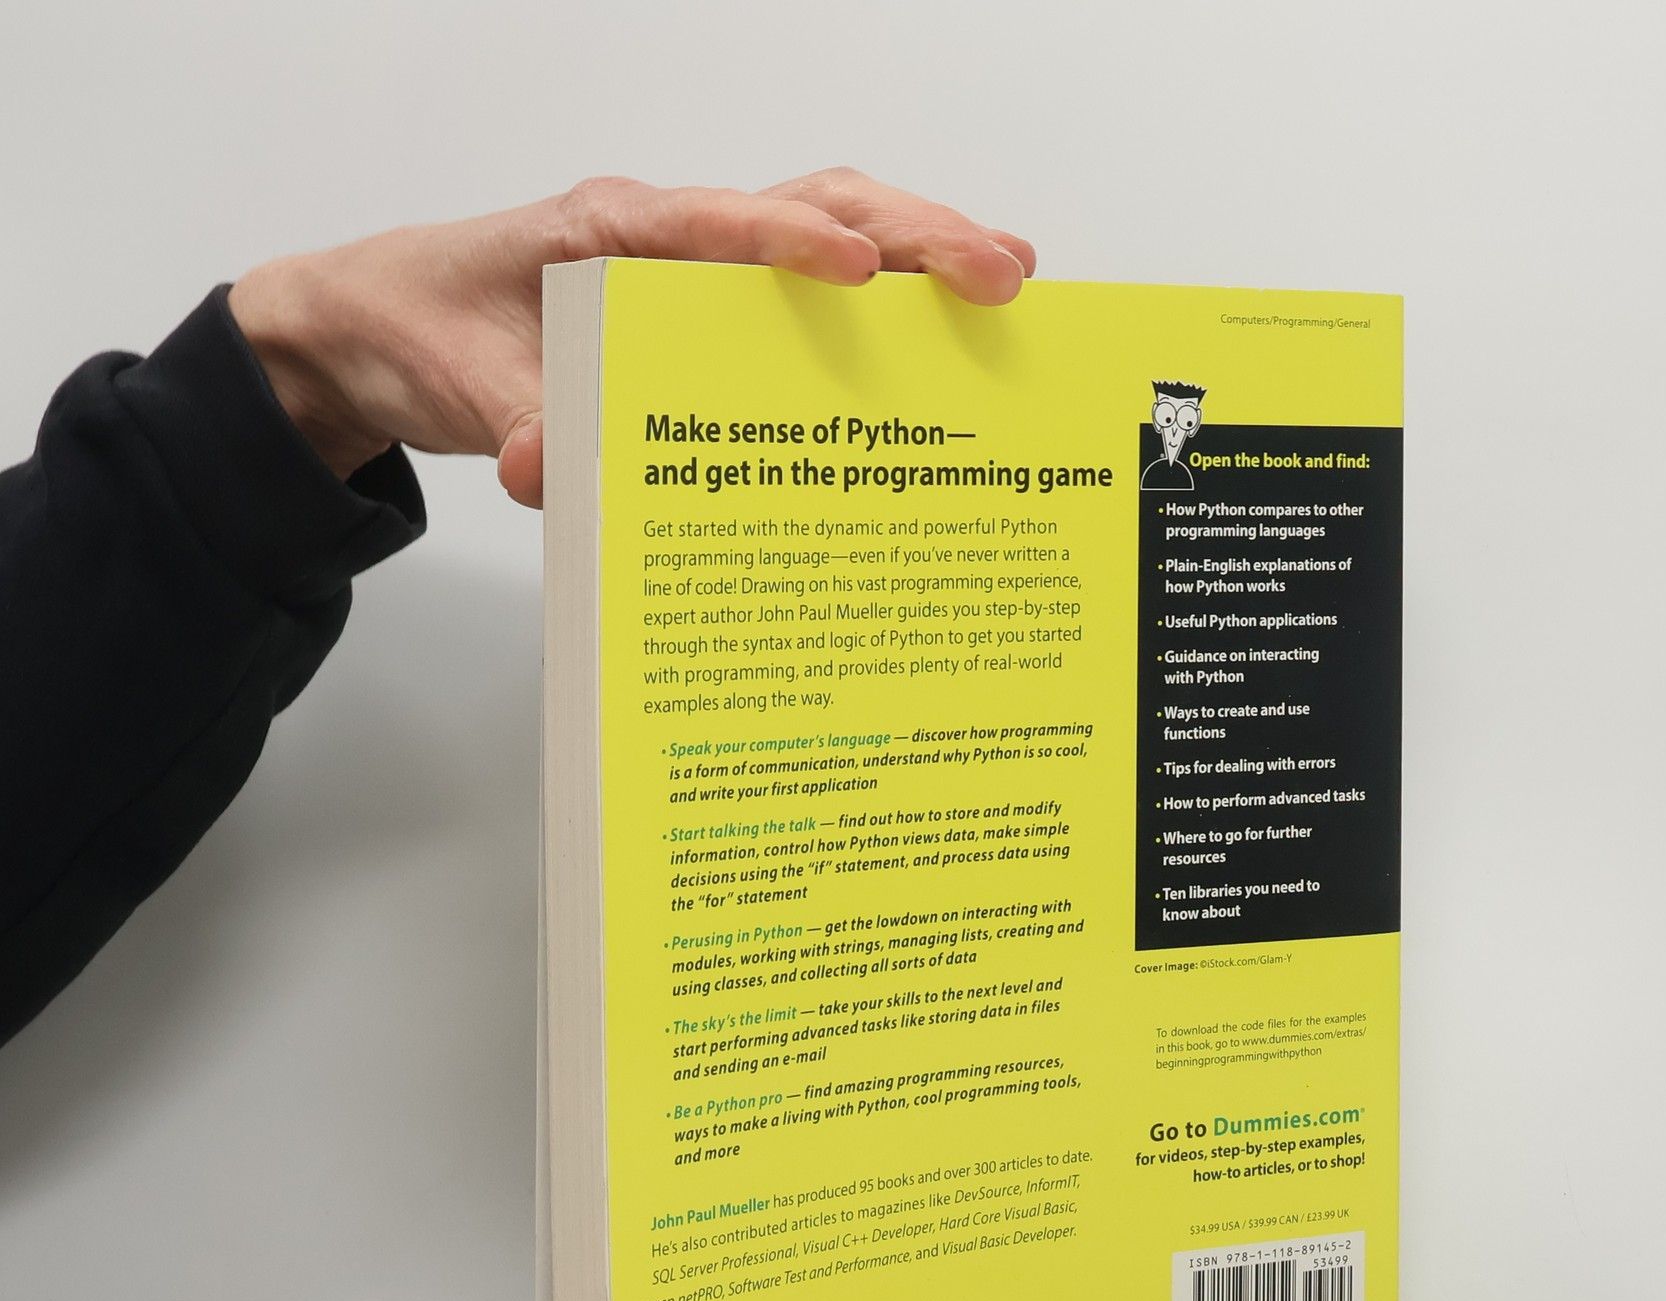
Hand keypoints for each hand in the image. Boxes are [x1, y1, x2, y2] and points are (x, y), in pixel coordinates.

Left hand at [227, 170, 1035, 507]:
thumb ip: (519, 426)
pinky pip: (813, 293)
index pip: (721, 223)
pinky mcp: (713, 307)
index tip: (863, 271)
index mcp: (612, 231)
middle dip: (914, 233)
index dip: (795, 242)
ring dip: (923, 253)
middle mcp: (674, 233)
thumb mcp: (466, 389)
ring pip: (833, 232)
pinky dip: (889, 302)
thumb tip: (551, 469)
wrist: (391, 330)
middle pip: (816, 204)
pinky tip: (947, 334)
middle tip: (1001, 272)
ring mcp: (703, 266)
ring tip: (1010, 283)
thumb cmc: (431, 331)